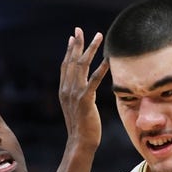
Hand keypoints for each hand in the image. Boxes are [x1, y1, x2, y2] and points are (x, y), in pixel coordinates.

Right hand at [59, 27, 107, 154]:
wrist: (80, 142)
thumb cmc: (82, 128)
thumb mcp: (78, 108)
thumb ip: (79, 96)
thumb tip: (84, 90)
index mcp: (64, 90)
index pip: (66, 65)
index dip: (69, 50)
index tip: (72, 37)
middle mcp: (67, 89)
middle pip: (72, 61)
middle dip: (77, 44)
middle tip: (80, 29)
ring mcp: (75, 94)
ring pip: (82, 66)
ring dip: (91, 49)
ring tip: (98, 37)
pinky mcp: (85, 100)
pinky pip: (94, 81)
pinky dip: (101, 69)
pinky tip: (108, 59)